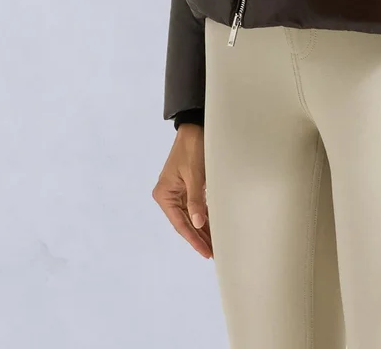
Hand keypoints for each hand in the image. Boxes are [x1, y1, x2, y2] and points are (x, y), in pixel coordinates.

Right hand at [152, 124, 212, 258]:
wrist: (195, 127)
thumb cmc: (193, 148)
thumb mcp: (195, 175)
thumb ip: (195, 201)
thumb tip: (198, 224)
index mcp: (164, 194)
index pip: (180, 223)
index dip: (194, 239)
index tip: (206, 252)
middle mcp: (169, 195)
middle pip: (185, 223)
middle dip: (199, 237)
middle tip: (214, 253)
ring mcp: (178, 192)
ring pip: (191, 217)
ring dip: (203, 229)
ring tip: (216, 245)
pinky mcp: (188, 187)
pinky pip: (196, 207)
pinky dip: (204, 217)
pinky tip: (213, 228)